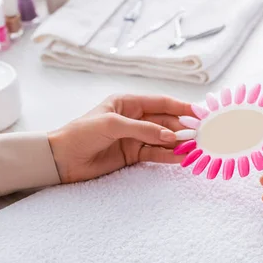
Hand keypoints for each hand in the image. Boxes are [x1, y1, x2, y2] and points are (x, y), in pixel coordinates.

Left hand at [48, 94, 193, 183]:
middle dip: (183, 128)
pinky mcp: (133, 155)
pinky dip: (168, 156)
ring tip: (195, 148)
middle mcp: (135, 118)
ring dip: (179, 143)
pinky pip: (155, 153)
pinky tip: (181, 158)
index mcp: (129, 103)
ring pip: (163, 139)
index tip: (200, 113)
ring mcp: (135, 137)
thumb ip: (144, 130)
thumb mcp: (112, 125)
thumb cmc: (81, 133)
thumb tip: (171, 137)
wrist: (60, 160)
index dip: (182, 107)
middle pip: (166, 122)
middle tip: (201, 134)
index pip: (162, 103)